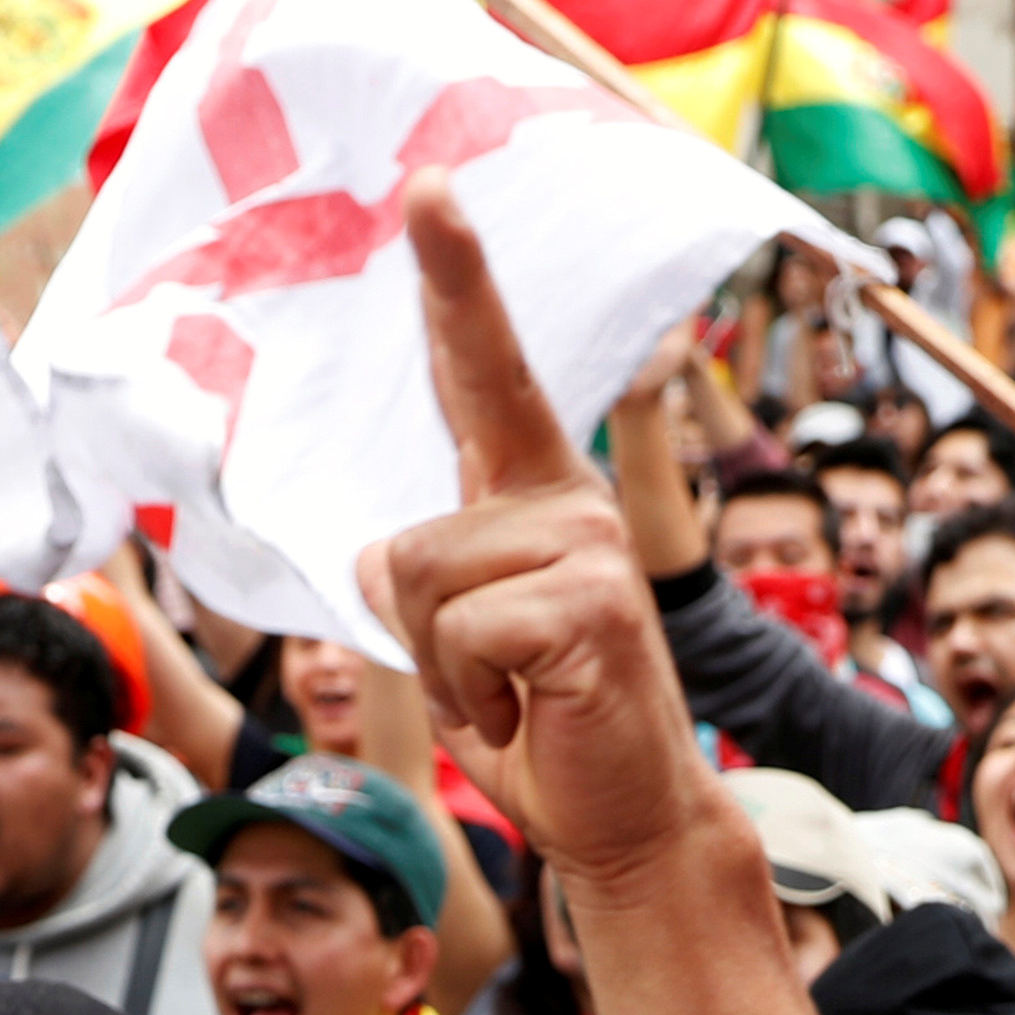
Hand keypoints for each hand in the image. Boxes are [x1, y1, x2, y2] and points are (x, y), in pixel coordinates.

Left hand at [377, 176, 723, 887]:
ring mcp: (587, 546)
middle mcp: (570, 503)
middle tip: (499, 689)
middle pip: (411, 543)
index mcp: (536, 498)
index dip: (457, 281)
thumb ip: (415, 583)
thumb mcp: (451, 646)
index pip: (483, 376)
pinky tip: (535, 712)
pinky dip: (476, 696)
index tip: (429, 191)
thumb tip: (386, 555)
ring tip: (518, 697)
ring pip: (426, 585)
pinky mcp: (593, 602)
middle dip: (425, 639)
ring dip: (449, 673)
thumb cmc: (542, 729)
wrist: (629, 823)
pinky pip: (460, 632)